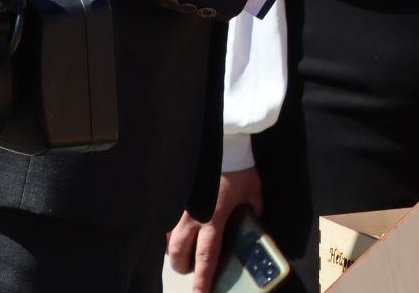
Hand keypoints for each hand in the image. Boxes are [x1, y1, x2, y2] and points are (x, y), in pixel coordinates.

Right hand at [166, 168, 263, 292]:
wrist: (223, 140)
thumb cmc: (239, 166)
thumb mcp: (253, 191)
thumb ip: (253, 210)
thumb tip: (252, 222)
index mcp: (213, 219)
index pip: (206, 257)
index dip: (202, 279)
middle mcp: (192, 217)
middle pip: (178, 255)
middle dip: (183, 267)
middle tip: (191, 269)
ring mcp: (179, 207)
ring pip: (167, 241)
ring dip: (174, 251)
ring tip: (184, 251)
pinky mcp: (173, 197)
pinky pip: (165, 223)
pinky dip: (169, 232)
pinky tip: (178, 229)